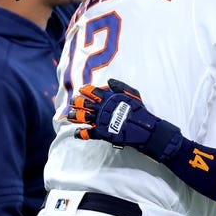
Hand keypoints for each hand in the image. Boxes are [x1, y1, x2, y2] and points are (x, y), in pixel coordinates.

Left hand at [67, 79, 182, 161]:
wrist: (145, 129)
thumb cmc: (140, 112)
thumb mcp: (133, 94)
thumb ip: (120, 87)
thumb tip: (109, 81)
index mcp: (109, 98)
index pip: (92, 91)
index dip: (85, 90)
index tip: (81, 90)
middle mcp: (103, 109)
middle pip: (84, 103)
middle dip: (76, 102)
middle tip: (73, 102)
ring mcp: (101, 121)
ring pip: (82, 117)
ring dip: (74, 115)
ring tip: (70, 115)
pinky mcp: (101, 133)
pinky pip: (87, 133)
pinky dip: (80, 134)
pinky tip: (77, 132)